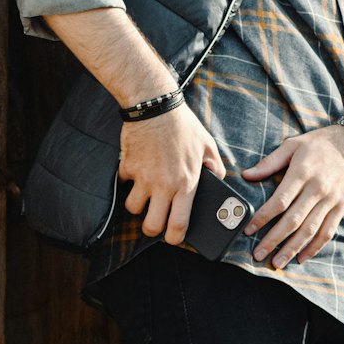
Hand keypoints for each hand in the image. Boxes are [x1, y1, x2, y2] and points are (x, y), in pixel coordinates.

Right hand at [119, 106, 225, 244]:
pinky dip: (129, 181)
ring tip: (146, 195)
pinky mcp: (127, 167)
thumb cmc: (183, 126)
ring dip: (138, 205)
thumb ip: (215, 167)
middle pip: (150, 226)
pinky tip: (138, 170)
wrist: (155, 106)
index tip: (174, 238)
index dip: (175, 238)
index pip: (179, 224)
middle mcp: (163, 185)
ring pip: (133, 209)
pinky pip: (125, 184)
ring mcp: (143, 178)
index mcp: (186, 183)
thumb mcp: (208, 145)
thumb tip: (218, 180)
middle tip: (156, 221)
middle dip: (152, 229)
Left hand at [241, 126, 343, 268]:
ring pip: (310, 230)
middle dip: (274, 240)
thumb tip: (246, 176)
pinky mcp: (341, 207)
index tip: (248, 230)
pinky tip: (301, 257)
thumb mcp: (293, 144)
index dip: (263, 218)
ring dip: (292, 249)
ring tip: (277, 263)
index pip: (280, 201)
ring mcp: (331, 200)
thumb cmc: (321, 143)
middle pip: (293, 221)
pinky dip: (315, 247)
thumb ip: (270, 162)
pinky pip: (328, 231)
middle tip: (258, 254)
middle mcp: (318, 189)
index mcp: (302, 172)